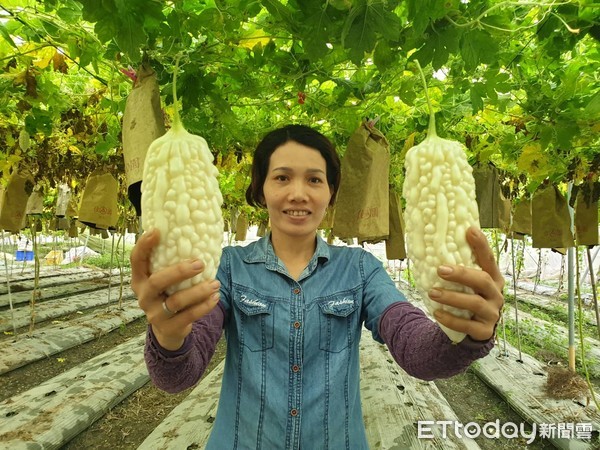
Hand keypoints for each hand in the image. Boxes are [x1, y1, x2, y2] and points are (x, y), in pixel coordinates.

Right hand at [130, 229, 220, 350]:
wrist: (168, 329)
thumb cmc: (169, 294)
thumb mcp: (163, 280)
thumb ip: (169, 264)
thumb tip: (194, 236)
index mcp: (140, 280)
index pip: (136, 261)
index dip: (144, 246)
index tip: (157, 231)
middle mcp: (144, 296)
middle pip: (157, 282)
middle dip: (179, 271)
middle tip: (200, 264)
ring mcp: (154, 314)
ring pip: (176, 301)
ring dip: (199, 291)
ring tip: (216, 283)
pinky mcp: (169, 327)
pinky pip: (189, 316)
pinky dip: (204, 306)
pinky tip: (215, 297)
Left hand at [429, 226, 504, 340]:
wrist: (472, 330)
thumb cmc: (467, 298)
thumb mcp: (465, 283)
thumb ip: (457, 268)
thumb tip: (430, 246)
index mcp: (492, 278)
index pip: (489, 259)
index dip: (481, 245)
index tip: (469, 230)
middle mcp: (496, 294)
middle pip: (483, 280)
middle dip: (462, 274)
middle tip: (440, 270)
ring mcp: (492, 313)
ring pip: (475, 303)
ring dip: (452, 297)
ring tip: (432, 292)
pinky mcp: (485, 331)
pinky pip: (469, 326)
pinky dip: (452, 319)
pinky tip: (437, 313)